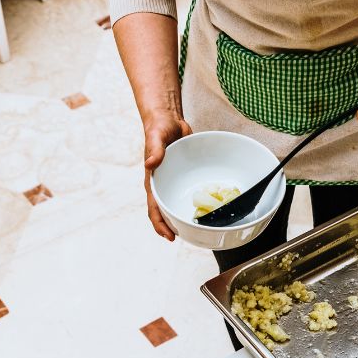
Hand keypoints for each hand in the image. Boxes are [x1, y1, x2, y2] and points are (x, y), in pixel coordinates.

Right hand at [142, 110, 192, 241]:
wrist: (168, 120)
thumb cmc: (159, 128)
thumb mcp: (156, 136)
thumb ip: (154, 149)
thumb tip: (150, 164)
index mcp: (153, 181)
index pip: (154, 208)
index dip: (160, 224)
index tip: (170, 236)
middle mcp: (163, 186)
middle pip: (166, 213)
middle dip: (173, 228)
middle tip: (187, 238)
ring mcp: (173, 183)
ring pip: (177, 205)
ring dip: (184, 218)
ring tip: (197, 231)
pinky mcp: (183, 177)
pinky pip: (188, 193)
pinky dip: (196, 203)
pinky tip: (207, 209)